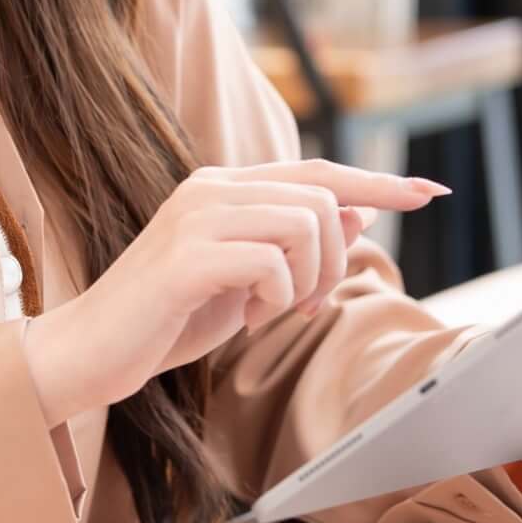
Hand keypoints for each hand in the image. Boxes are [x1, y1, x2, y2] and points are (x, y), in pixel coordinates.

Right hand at [31, 160, 443, 421]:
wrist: (90, 352)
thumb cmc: (166, 320)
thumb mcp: (247, 281)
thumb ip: (296, 244)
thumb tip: (361, 209)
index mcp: (224, 187)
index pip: (319, 170)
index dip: (379, 179)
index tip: (431, 191)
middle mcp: (211, 188)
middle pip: (323, 196)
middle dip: (338, 258)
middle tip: (309, 305)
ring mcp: (197, 216)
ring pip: (306, 224)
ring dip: (308, 280)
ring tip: (271, 311)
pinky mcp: (187, 256)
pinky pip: (272, 263)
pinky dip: (275, 298)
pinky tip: (245, 319)